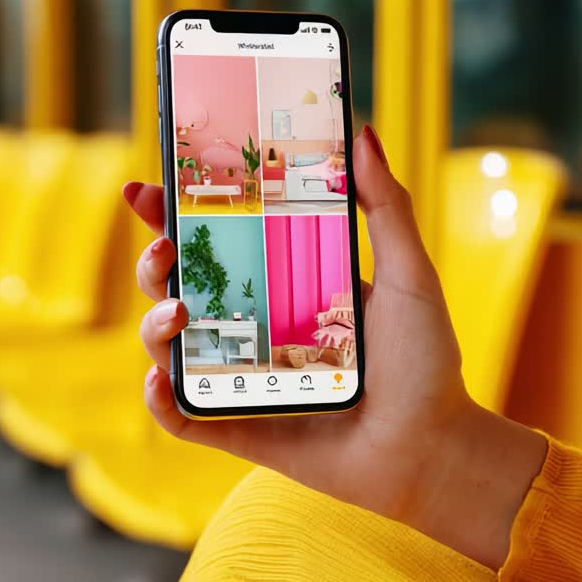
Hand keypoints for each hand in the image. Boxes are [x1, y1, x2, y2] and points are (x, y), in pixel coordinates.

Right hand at [124, 124, 547, 569]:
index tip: (148, 188)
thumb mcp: (408, 274)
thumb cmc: (426, 364)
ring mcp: (243, 379)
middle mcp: (256, 327)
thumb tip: (361, 132)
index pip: (219, 241)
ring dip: (153, 323)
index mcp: (286, 284)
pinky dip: (159, 401)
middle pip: (179, 285)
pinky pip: (181, 417)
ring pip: (169, 345)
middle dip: (154, 261)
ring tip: (180, 312)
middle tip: (167, 246)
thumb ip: (386, 206)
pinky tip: (161, 379)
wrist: (433, 449)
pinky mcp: (241, 429)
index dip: (174, 214)